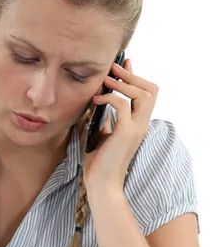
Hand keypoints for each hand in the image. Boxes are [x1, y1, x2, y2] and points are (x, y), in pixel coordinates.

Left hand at [83, 58, 158, 192]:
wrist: (100, 183)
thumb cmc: (98, 162)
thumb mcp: (100, 134)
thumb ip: (103, 118)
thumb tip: (96, 101)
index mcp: (137, 124)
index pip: (145, 94)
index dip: (136, 76)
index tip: (123, 63)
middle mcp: (141, 124)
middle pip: (151, 89)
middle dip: (132, 75)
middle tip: (114, 68)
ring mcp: (137, 128)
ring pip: (143, 94)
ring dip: (124, 83)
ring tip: (106, 80)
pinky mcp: (126, 132)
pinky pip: (123, 105)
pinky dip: (110, 97)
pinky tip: (96, 100)